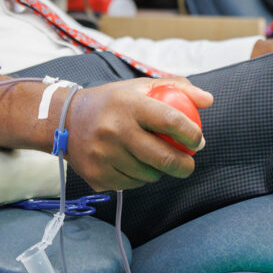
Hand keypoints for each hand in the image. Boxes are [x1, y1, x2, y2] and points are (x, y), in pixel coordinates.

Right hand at [63, 77, 211, 191]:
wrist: (65, 119)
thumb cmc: (111, 102)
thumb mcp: (139, 87)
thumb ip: (176, 89)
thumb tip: (208, 101)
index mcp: (128, 104)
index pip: (170, 120)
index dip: (191, 134)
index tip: (198, 140)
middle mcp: (114, 130)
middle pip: (163, 157)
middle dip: (185, 165)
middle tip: (188, 164)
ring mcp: (104, 156)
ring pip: (148, 175)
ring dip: (158, 171)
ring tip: (153, 159)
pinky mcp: (96, 175)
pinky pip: (131, 185)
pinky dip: (138, 178)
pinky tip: (132, 164)